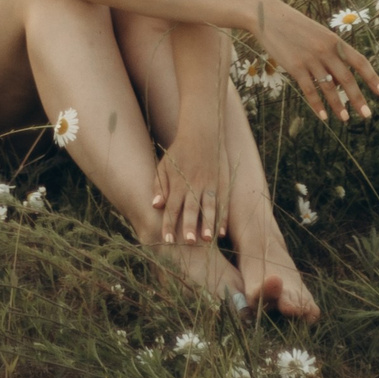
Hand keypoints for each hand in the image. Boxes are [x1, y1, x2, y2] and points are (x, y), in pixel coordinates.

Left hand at [150, 124, 229, 244]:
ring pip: (209, 207)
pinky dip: (223, 218)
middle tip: (189, 243)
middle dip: (190, 226)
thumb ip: (159, 186)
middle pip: (191, 209)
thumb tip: (155, 205)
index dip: (169, 224)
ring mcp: (210, 185)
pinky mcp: (223, 184)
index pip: (172, 207)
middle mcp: (194, 186)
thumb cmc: (179, 152)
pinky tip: (222, 232)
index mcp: (178, 183)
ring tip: (207, 240)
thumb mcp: (164, 166)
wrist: (202, 134)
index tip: (167, 240)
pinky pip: (223, 204)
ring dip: (208, 224)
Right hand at [247, 0, 378, 122]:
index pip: (360, 62)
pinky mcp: (295, 66)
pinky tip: (323, 116)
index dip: (373, 78)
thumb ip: (331, 56)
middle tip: (367, 115)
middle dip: (358, 99)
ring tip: (345, 119)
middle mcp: (326, 50)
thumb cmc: (296, 27)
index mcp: (335, 41)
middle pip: (347, 79)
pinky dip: (317, 105)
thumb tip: (340, 82)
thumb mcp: (319, 36)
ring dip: (338, 105)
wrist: (269, 16)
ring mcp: (310, 59)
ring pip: (329, 88)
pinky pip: (309, 90)